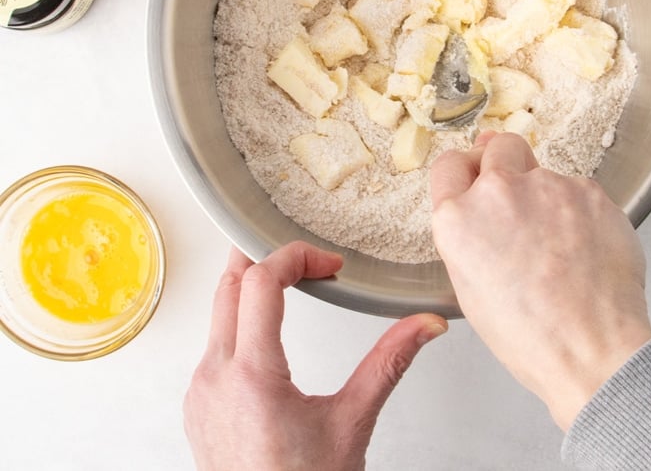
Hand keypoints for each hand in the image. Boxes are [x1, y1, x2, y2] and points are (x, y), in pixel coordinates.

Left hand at [184, 242, 447, 470]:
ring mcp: (201, 392)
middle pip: (228, 284)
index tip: (329, 266)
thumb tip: (425, 324)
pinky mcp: (199, 406)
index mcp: (252, 376)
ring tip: (290, 284)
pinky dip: (240, 320)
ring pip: (217, 312)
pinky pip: (213, 344)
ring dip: (251, 287)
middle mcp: (215, 378)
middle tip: (300, 251)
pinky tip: (268, 329)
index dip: (295, 257)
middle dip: (263, 253)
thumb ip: (389, 363)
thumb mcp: (353, 424)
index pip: (259, 281)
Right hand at [430, 132, 650, 430]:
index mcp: (458, 219)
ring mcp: (547, 186)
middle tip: (517, 198)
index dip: (465, 170)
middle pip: (497, 145)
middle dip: (505, 163)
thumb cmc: (528, 334)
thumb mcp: (469, 285)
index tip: (477, 176)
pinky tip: (583, 246)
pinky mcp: (589, 190)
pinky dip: (578, 210)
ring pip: (543, 172)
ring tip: (559, 245)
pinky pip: (577, 189)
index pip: (449, 163)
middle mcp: (498, 192)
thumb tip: (480, 197)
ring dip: (546, 195)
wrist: (591, 350)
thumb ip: (468, 231)